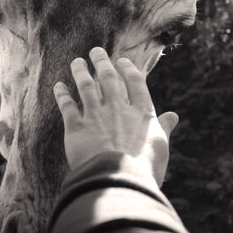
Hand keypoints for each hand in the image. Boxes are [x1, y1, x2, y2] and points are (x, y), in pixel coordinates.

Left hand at [53, 47, 178, 185]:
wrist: (117, 181)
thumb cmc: (144, 167)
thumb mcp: (161, 147)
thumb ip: (164, 128)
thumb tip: (173, 116)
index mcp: (141, 112)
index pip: (135, 83)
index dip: (128, 69)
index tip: (122, 61)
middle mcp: (118, 109)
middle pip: (109, 78)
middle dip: (102, 62)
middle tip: (96, 51)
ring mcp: (96, 116)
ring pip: (86, 86)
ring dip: (80, 71)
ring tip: (77, 62)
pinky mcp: (76, 128)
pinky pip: (67, 106)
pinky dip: (62, 94)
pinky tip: (58, 86)